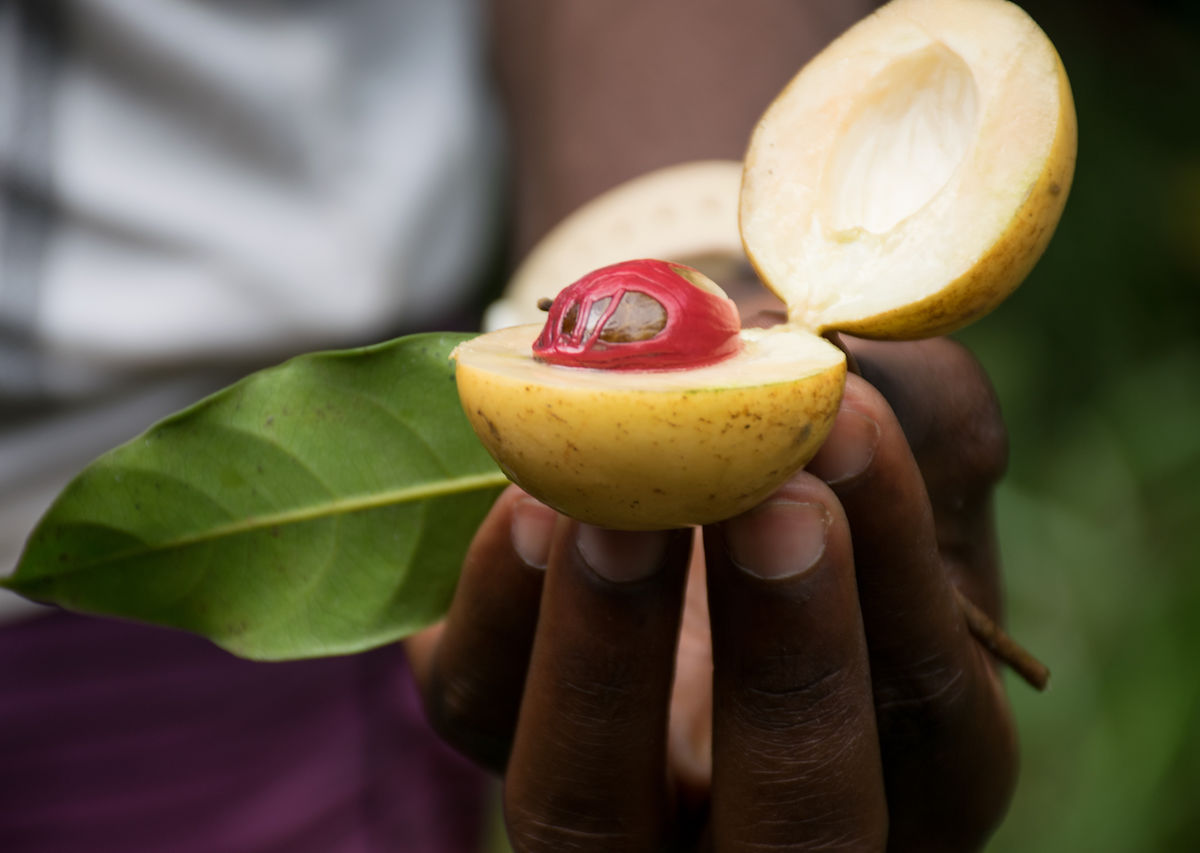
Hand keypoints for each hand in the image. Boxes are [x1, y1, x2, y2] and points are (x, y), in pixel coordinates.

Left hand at [406, 336, 1016, 851]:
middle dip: (788, 670)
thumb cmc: (811, 452)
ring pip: (588, 811)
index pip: (932, 724)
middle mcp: (754, 818)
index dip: (899, 587)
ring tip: (621, 509)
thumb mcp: (898, 435)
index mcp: (902, 761)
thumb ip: (925, 406)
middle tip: (768, 505)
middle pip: (791, 834)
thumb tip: (884, 378)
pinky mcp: (490, 722)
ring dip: (607, 653)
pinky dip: (501, 603)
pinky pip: (477, 702)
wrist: (675, 442)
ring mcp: (608, 797)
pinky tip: (533, 501)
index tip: (854, 430)